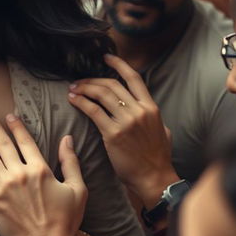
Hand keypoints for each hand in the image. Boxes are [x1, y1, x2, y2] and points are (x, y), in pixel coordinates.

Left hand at [0, 110, 86, 235]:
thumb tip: (68, 139)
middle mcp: (20, 174)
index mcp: (40, 169)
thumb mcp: (78, 190)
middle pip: (3, 144)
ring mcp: (4, 186)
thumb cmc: (65, 221)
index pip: (25, 141)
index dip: (16, 126)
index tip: (8, 115)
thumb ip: (71, 162)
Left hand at [68, 53, 177, 207]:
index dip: (118, 65)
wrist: (154, 177)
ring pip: (101, 94)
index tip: (106, 57)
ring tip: (73, 89)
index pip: (134, 78)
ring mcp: (127, 121)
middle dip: (92, 79)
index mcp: (151, 107)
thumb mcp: (163, 131)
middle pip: (112, 84)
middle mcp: (139, 111)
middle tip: (79, 81)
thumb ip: (152, 117)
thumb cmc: (157, 158)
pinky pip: (93, 111)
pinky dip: (81, 102)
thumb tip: (146, 110)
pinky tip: (73, 100)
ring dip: (84, 88)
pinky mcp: (113, 133)